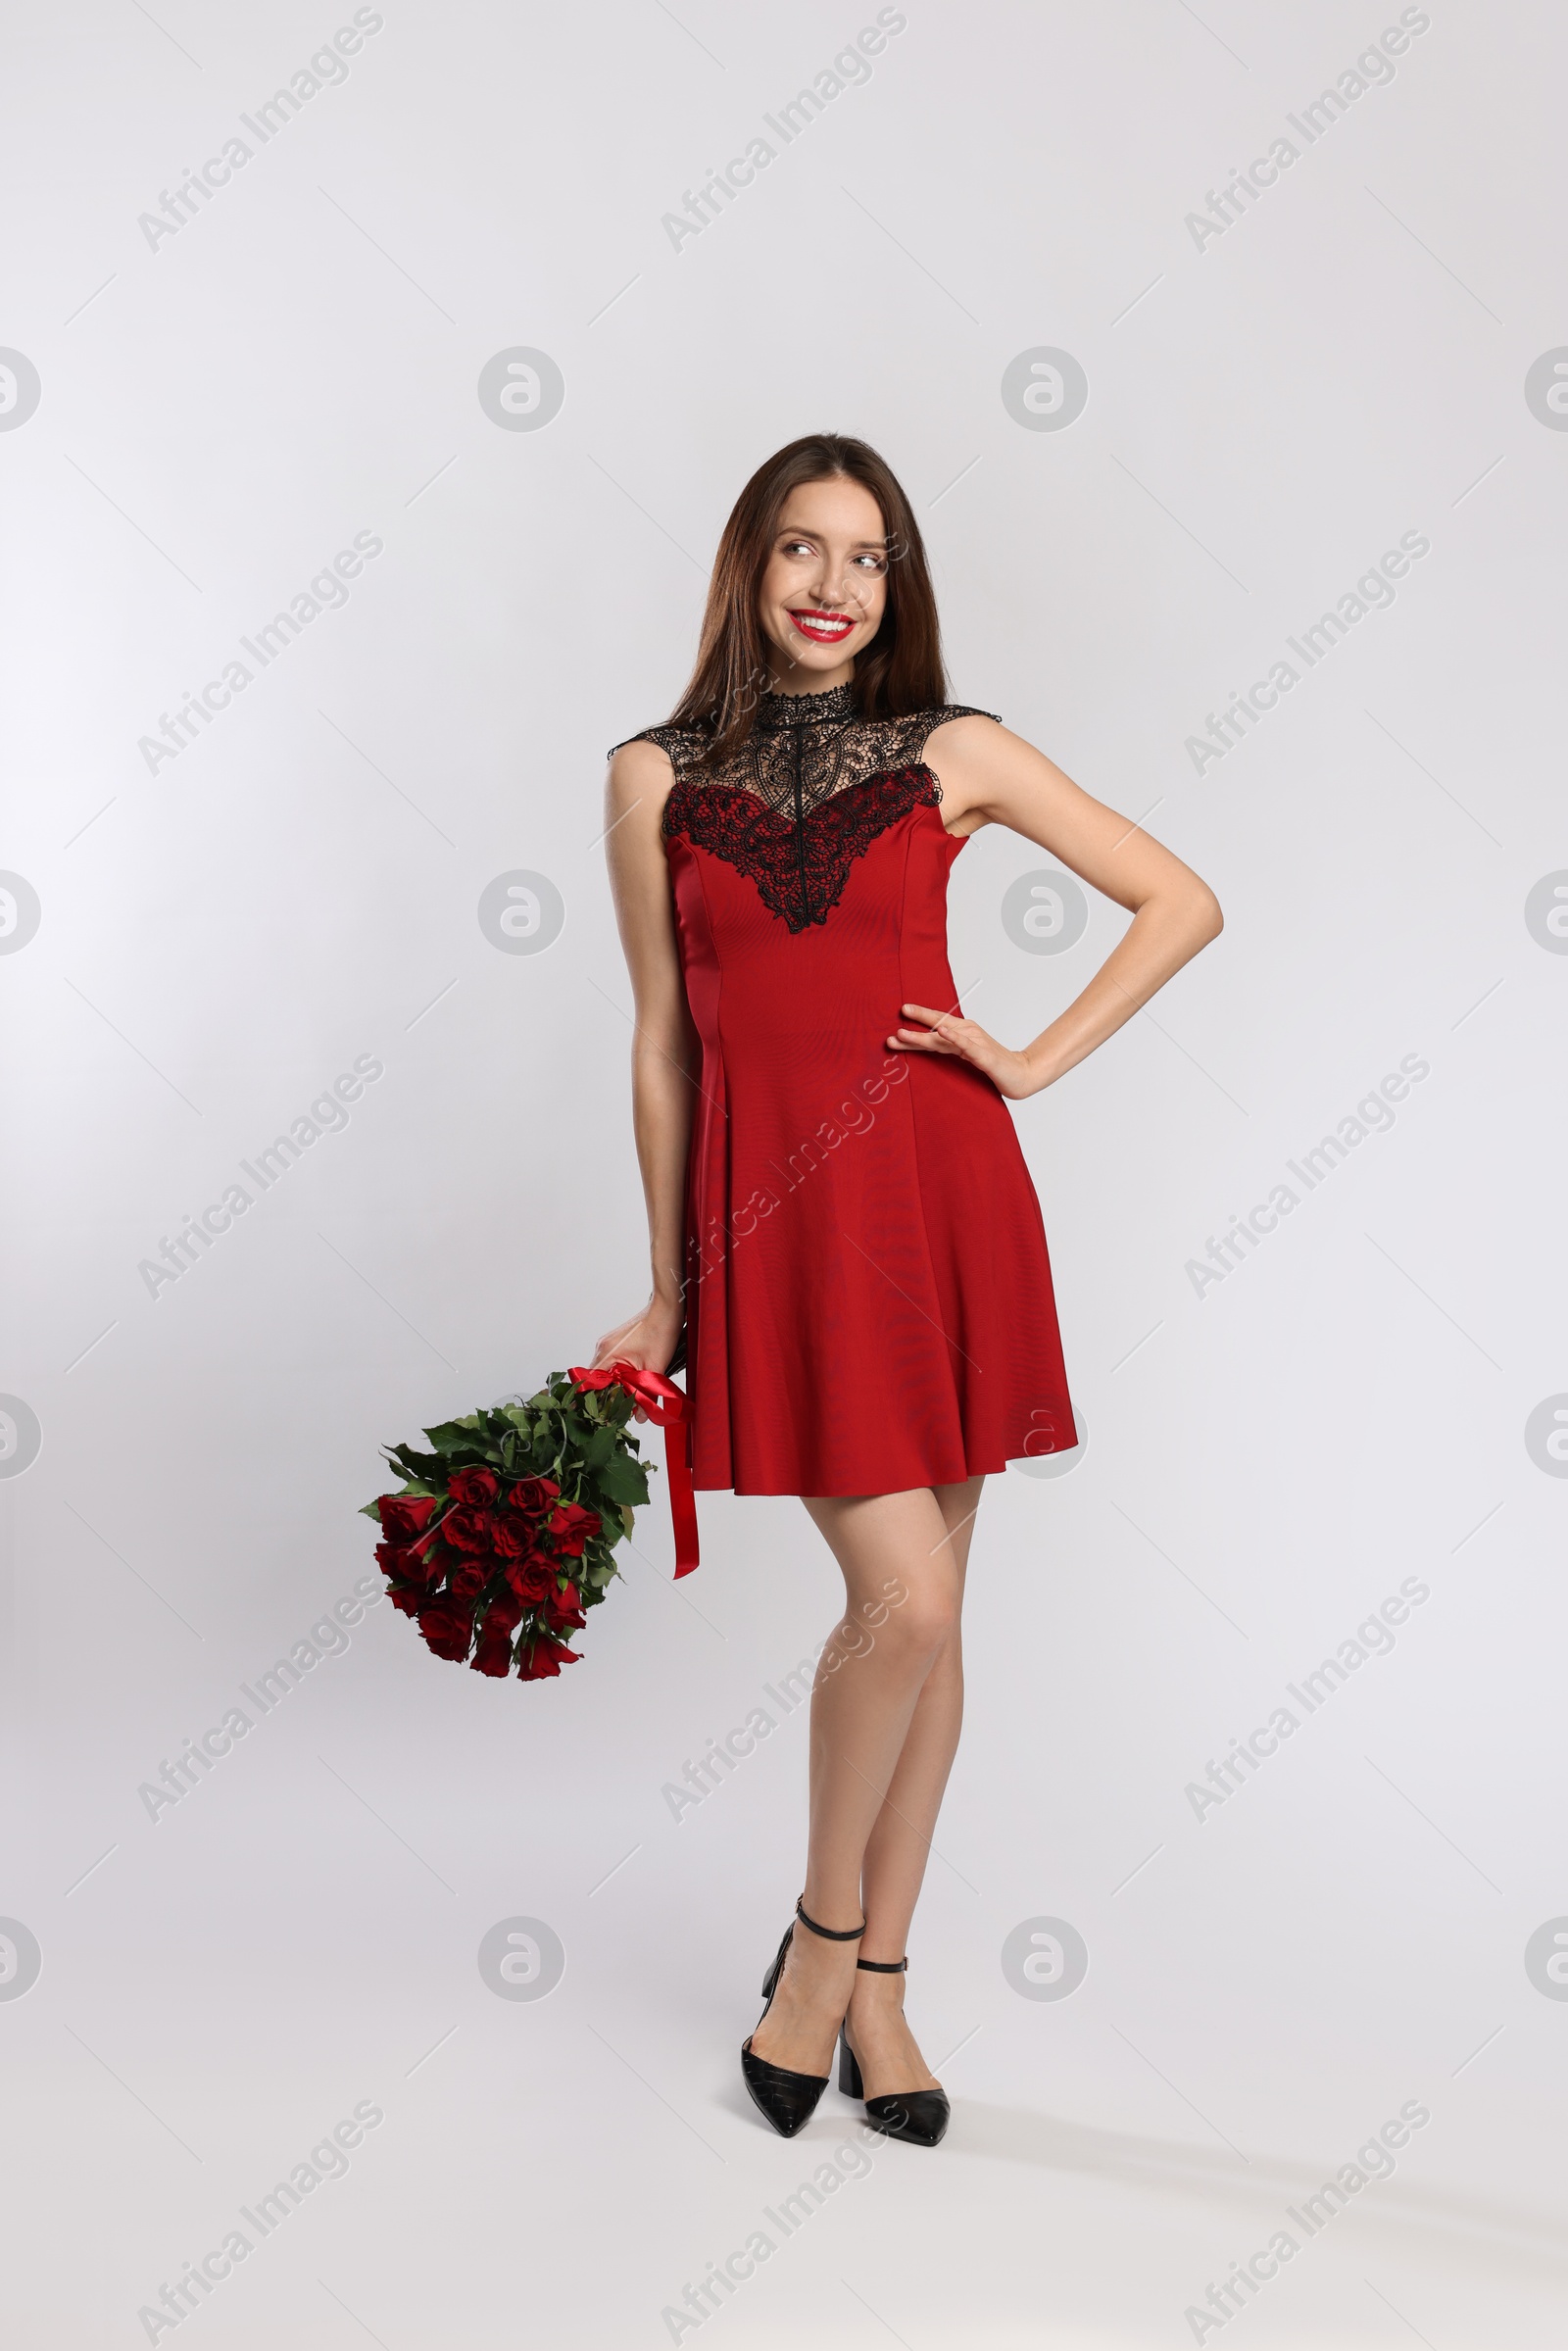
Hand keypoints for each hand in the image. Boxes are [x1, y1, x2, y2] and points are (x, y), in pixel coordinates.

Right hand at [588, 1300, 682, 1419]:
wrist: (667, 1309)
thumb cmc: (660, 1333)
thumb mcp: (654, 1369)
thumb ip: (645, 1395)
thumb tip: (640, 1417)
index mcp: (606, 1353)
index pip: (590, 1383)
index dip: (595, 1400)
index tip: (601, 1413)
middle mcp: (603, 1347)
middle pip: (597, 1379)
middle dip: (609, 1395)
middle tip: (622, 1409)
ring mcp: (609, 1343)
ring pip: (606, 1371)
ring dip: (616, 1384)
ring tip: (629, 1396)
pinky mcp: (617, 1342)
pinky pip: (612, 1363)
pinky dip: (620, 1374)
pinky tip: (632, 1381)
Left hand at [888, 1003, 1040, 1099]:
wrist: (1021, 1073)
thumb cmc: (993, 1063)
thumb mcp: (967, 1053)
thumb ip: (949, 1047)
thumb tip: (927, 1042)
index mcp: (963, 1032)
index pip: (937, 1022)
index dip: (919, 1018)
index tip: (901, 1012)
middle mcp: (968, 1032)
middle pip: (937, 1027)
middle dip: (913, 1027)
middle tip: (893, 1029)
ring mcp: (976, 1043)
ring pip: (945, 1036)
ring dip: (922, 1034)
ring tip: (903, 1034)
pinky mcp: (984, 1056)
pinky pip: (966, 1045)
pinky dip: (953, 1038)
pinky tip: (941, 1032)